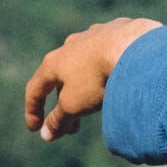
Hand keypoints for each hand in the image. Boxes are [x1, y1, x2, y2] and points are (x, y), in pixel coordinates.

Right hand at [24, 17, 161, 140]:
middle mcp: (70, 46)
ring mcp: (94, 36)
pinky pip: (110, 54)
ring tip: (97, 105)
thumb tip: (46, 135)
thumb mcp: (74, 104)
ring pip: (85, 65)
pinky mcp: (118, 32)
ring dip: (86, 87)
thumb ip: (59, 120)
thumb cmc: (98, 77)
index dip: (33, 110)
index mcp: (54, 61)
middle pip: (62, 79)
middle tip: (73, 128)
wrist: (133, 46)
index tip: (35, 129)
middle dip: (65, 104)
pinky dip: (108, 69)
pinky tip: (119, 76)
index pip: (35, 88)